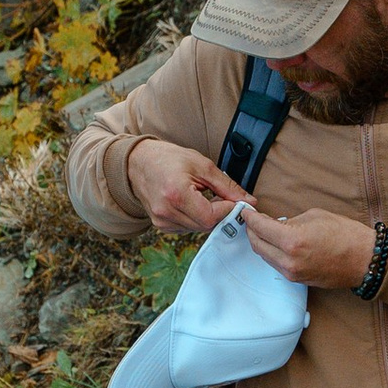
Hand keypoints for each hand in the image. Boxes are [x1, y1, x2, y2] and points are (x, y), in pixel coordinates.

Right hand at [123, 139, 250, 237]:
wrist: (138, 162)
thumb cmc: (169, 159)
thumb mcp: (202, 165)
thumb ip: (227, 186)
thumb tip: (249, 201)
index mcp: (176, 194)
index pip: (212, 216)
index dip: (228, 210)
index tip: (236, 201)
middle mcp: (166, 212)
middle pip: (206, 225)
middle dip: (220, 213)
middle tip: (221, 196)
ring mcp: (162, 221)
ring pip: (198, 229)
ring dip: (208, 216)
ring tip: (204, 196)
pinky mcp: (161, 225)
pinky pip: (188, 228)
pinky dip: (196, 218)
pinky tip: (192, 203)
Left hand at [243, 204, 378, 290]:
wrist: (366, 260)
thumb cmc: (346, 235)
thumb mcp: (315, 216)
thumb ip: (290, 221)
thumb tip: (275, 224)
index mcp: (292, 241)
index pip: (260, 228)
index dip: (250, 218)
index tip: (246, 212)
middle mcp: (288, 261)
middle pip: (258, 245)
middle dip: (251, 231)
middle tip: (252, 220)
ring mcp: (292, 273)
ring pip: (265, 257)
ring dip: (261, 243)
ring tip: (263, 230)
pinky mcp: (298, 281)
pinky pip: (277, 265)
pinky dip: (272, 253)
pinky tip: (276, 243)